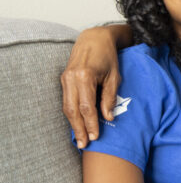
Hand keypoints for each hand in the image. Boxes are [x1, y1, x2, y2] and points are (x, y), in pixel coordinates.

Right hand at [61, 27, 121, 148]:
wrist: (94, 38)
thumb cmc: (108, 56)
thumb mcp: (114, 76)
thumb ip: (110, 97)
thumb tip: (108, 117)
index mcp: (85, 77)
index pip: (87, 107)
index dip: (91, 124)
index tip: (95, 137)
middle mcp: (71, 78)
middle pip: (73, 110)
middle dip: (79, 129)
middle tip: (84, 144)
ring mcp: (65, 78)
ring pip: (67, 106)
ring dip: (73, 124)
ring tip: (79, 139)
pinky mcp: (63, 78)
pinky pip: (66, 100)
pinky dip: (71, 114)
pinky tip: (76, 124)